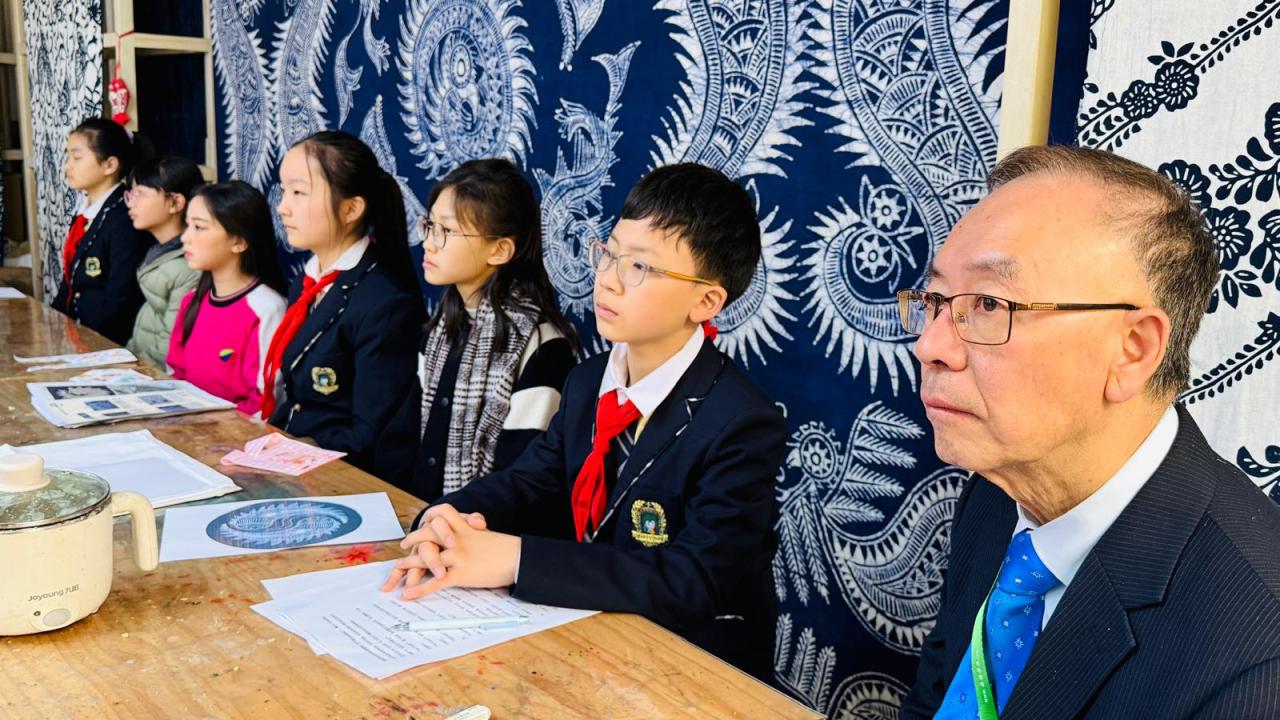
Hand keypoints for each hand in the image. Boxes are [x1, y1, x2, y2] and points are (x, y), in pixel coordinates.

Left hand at [392, 505, 520, 600]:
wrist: (519, 559)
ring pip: (426, 558)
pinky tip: (408, 595)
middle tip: (405, 545)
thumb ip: (475, 531)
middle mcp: (458, 540)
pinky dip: (419, 590)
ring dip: (409, 565)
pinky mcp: (460, 575)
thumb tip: (473, 527)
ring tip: (398, 570)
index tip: (424, 522)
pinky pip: (435, 582)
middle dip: (413, 539)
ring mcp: (458, 557)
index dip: (431, 516)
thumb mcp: (487, 535)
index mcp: (465, 528)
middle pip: (428, 534)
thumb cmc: (506, 549)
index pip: (443, 512)